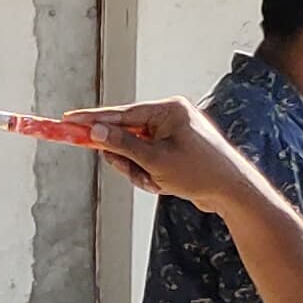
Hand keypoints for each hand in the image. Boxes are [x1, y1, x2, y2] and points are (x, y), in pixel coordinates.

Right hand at [61, 98, 270, 215]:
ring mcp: (174, 134)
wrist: (233, 192)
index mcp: (168, 110)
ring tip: (156, 183)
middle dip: (127, 159)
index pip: (122, 113)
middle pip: (127, 136)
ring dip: (140, 171)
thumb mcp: (155, 160)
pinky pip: (149, 161)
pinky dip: (150, 175)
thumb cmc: (199, 172)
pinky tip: (165, 185)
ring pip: (136, 152)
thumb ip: (123, 145)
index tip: (68, 121)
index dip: (93, 120)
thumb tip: (96, 131)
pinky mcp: (176, 150)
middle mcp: (171, 117)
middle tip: (134, 173)